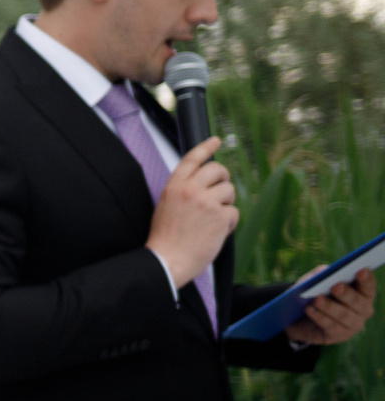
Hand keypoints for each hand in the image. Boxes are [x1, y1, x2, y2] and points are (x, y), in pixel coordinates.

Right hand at [146, 137, 237, 287]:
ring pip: (229, 191)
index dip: (206, 147)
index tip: (216, 140)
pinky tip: (216, 233)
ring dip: (226, 204)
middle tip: (220, 192)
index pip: (192, 159)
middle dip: (223, 179)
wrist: (166, 260)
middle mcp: (190, 190)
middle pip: (218, 170)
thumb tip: (205, 184)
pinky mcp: (220, 217)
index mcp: (174, 186)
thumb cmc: (165, 237)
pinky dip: (229, 224)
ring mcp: (206, 202)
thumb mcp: (166, 206)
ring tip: (213, 219)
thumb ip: (182, 191)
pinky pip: (234, 212)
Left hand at [286, 268, 373, 347]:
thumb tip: (324, 272)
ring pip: (344, 315)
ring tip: (317, 299)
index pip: (368, 286)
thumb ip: (321, 274)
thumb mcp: (314, 281)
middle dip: (347, 294)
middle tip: (336, 286)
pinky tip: (309, 309)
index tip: (361, 270)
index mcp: (362, 294)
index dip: (366, 279)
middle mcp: (363, 310)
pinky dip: (319, 317)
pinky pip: (330, 326)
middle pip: (358, 302)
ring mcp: (353, 325)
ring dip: (330, 307)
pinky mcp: (339, 335)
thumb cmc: (312, 294)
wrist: (298, 319)